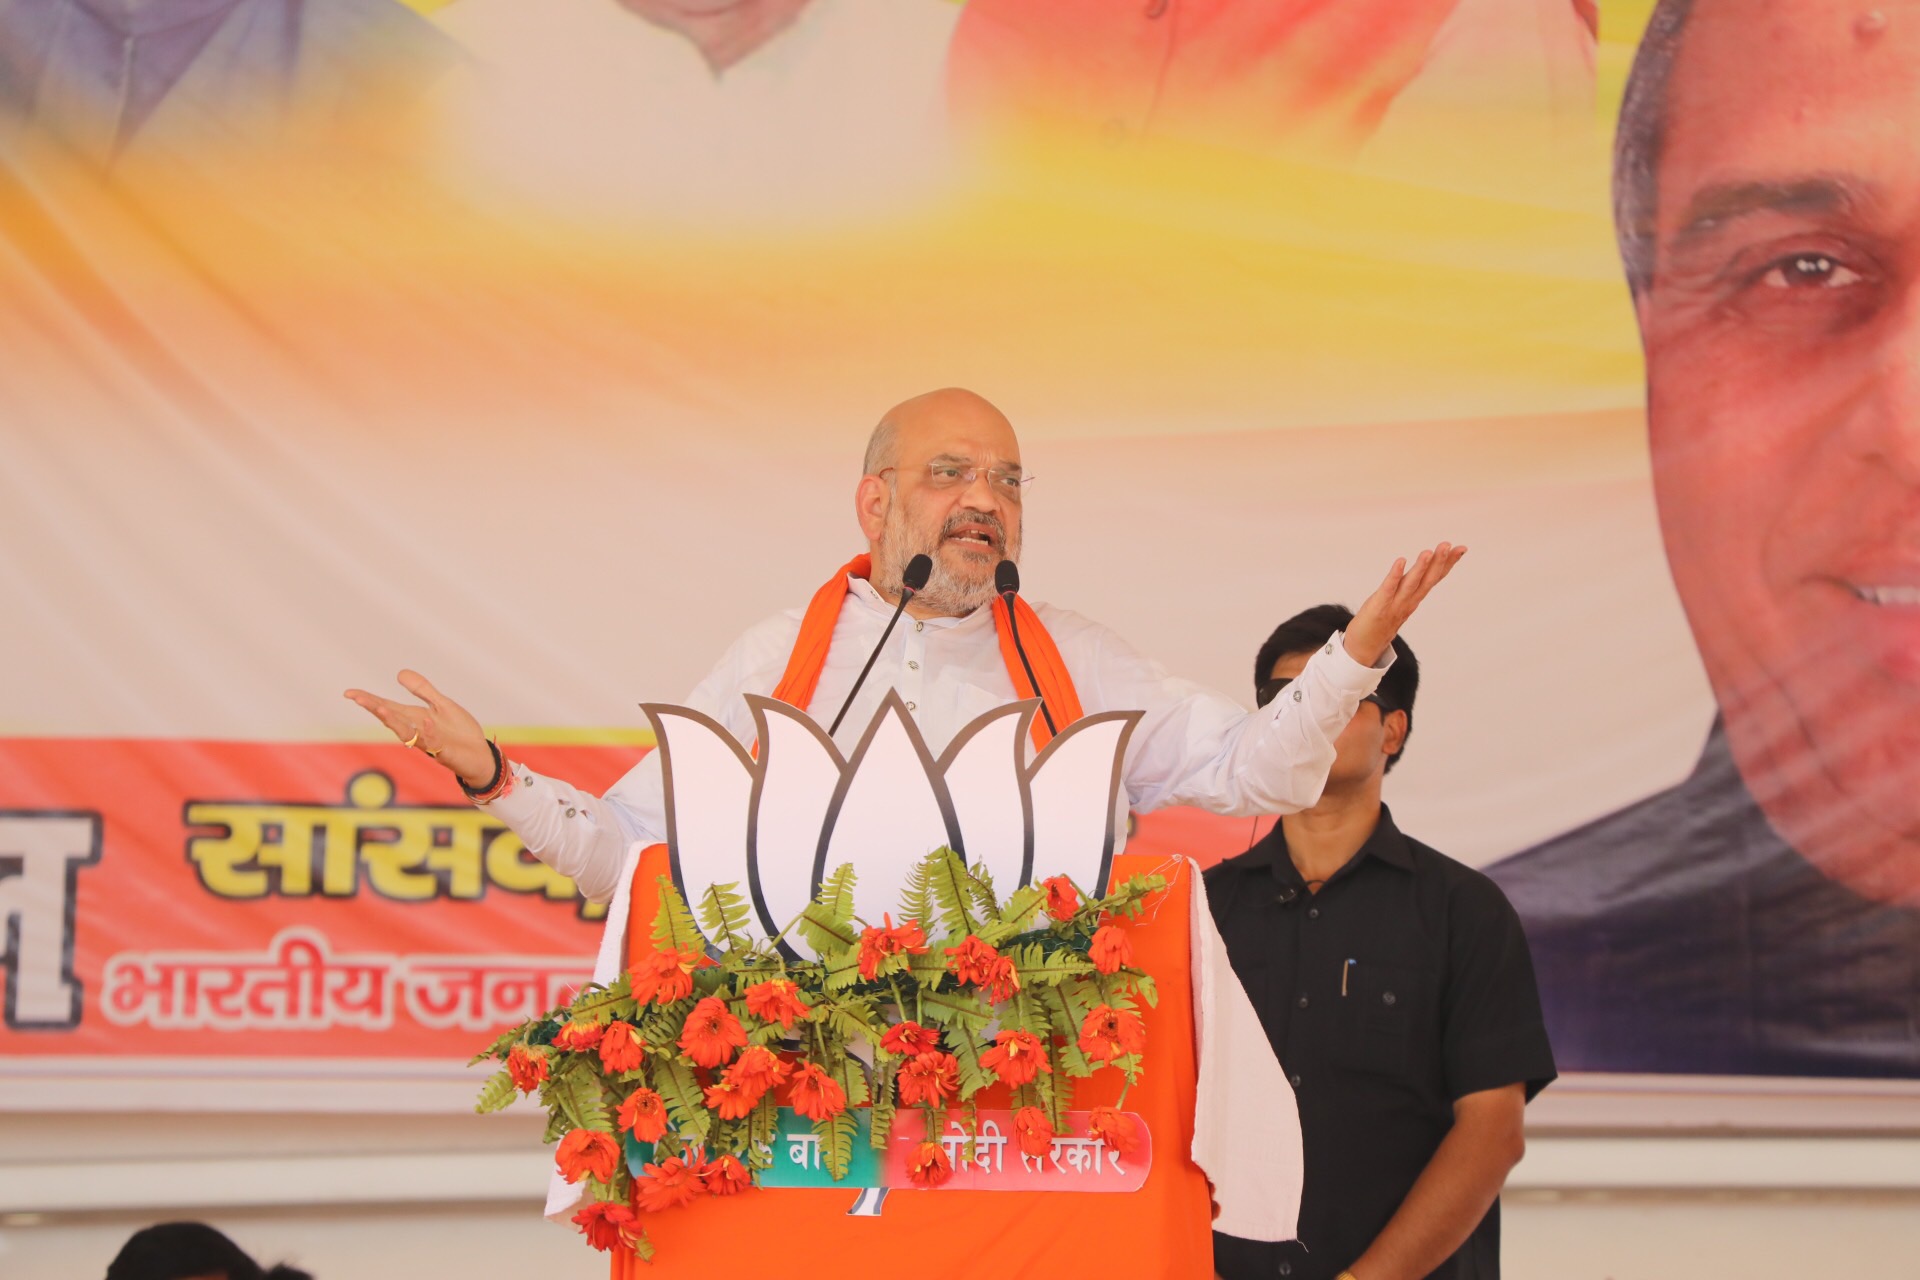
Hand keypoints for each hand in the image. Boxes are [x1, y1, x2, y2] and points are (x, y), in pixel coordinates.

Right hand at [343, 670, 494, 787]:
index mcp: (415, 718)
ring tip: (381, 709)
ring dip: (394, 722)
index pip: (387, 707)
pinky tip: (426, 720)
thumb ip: (422, 690)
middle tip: (357, 698)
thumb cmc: (459, 732)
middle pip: (392, 719)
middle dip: (375, 708)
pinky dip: (429, 732)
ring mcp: (430, 743)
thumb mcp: (442, 705)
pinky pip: (435, 742)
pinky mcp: (445, 753)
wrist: (480, 756)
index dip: (369, 700)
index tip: (349, 693)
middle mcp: (417, 731)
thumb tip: (399, 673)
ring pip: (407, 733)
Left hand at [1344, 543, 1465, 666]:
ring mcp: (1395, 604)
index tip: (1462, 548)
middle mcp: (1409, 601)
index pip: (1434, 578)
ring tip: (1429, 551)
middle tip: (1448, 545)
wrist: (1364, 647)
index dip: (1448, 563)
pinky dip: (1395, 575)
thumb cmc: (1381, 622)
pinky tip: (1400, 561)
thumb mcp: (1401, 602)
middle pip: (1428, 579)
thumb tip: (1421, 574)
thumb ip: (1411, 588)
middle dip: (1439, 562)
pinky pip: (1389, 588)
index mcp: (1415, 598)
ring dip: (1421, 568)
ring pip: (1412, 583)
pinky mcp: (1379, 606)